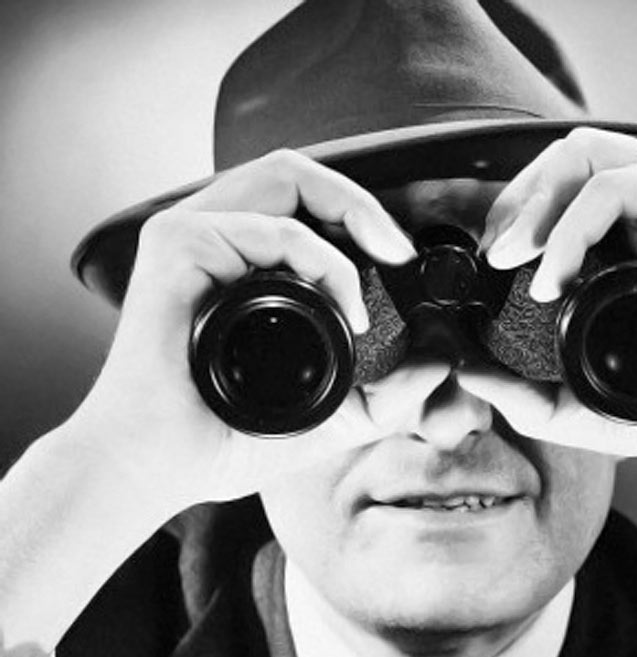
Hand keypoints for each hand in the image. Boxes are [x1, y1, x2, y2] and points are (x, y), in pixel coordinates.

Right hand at [67, 150, 448, 511]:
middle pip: (300, 178)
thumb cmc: (223, 439)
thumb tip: (441, 361)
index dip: (360, 217)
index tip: (403, 261)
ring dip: (350, 216)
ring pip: (288, 178)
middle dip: (364, 204)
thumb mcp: (329, 412)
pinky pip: (273, 228)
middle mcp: (217, 239)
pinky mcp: (178, 244)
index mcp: (240, 263)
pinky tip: (343, 308)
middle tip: (401, 251)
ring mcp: (195, 234)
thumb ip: (386, 391)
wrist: (163, 467)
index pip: (305, 207)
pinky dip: (322, 261)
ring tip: (379, 274)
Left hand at [458, 128, 636, 470]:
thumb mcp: (593, 405)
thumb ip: (531, 396)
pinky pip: (614, 186)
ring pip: (583, 155)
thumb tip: (470, 377)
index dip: (515, 216)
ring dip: (535, 203)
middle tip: (494, 256)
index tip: (490, 264)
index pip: (560, 194)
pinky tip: (554, 274)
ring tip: (513, 258)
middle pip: (563, 162)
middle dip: (514, 203)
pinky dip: (571, 226)